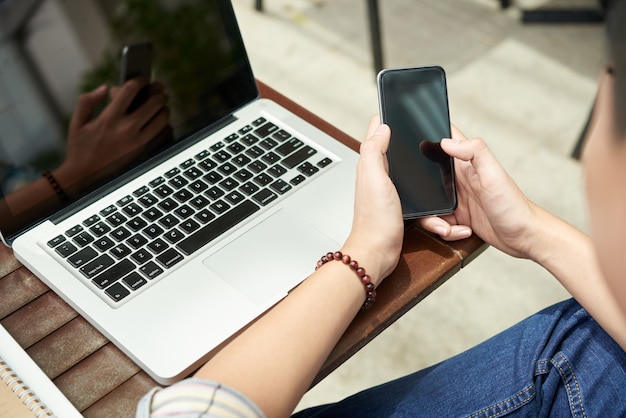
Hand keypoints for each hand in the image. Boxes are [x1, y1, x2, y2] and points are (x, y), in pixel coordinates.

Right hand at [56, 78, 169, 191]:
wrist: (85, 177)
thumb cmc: (80, 148)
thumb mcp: (77, 122)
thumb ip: (88, 101)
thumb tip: (105, 88)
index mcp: (109, 118)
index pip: (130, 90)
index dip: (140, 80)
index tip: (143, 78)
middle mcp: (126, 129)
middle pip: (153, 103)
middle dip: (158, 93)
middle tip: (160, 90)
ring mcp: (137, 141)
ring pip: (161, 119)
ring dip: (164, 109)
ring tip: (161, 105)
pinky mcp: (143, 152)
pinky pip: (162, 134)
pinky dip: (164, 125)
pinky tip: (160, 121)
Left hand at [342, 116, 403, 284]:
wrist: (377, 252)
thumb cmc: (375, 220)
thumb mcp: (374, 179)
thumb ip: (374, 151)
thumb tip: (381, 127)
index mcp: (370, 165)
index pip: (375, 134)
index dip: (384, 118)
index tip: (393, 104)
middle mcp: (375, 175)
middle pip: (386, 146)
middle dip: (396, 131)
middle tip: (407, 118)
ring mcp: (385, 188)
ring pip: (397, 163)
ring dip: (404, 151)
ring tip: (412, 138)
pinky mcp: (394, 202)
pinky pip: (404, 181)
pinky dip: (411, 174)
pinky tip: (418, 174)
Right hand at [419, 126, 538, 258]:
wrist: (524, 236)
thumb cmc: (513, 204)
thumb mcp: (493, 174)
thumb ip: (474, 152)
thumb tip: (446, 141)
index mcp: (466, 163)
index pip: (445, 139)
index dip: (428, 136)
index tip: (416, 142)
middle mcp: (458, 178)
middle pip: (425, 176)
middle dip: (421, 193)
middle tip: (430, 205)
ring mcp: (456, 198)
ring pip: (429, 204)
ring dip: (433, 219)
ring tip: (447, 226)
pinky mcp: (457, 216)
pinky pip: (438, 221)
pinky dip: (446, 230)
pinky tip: (462, 230)